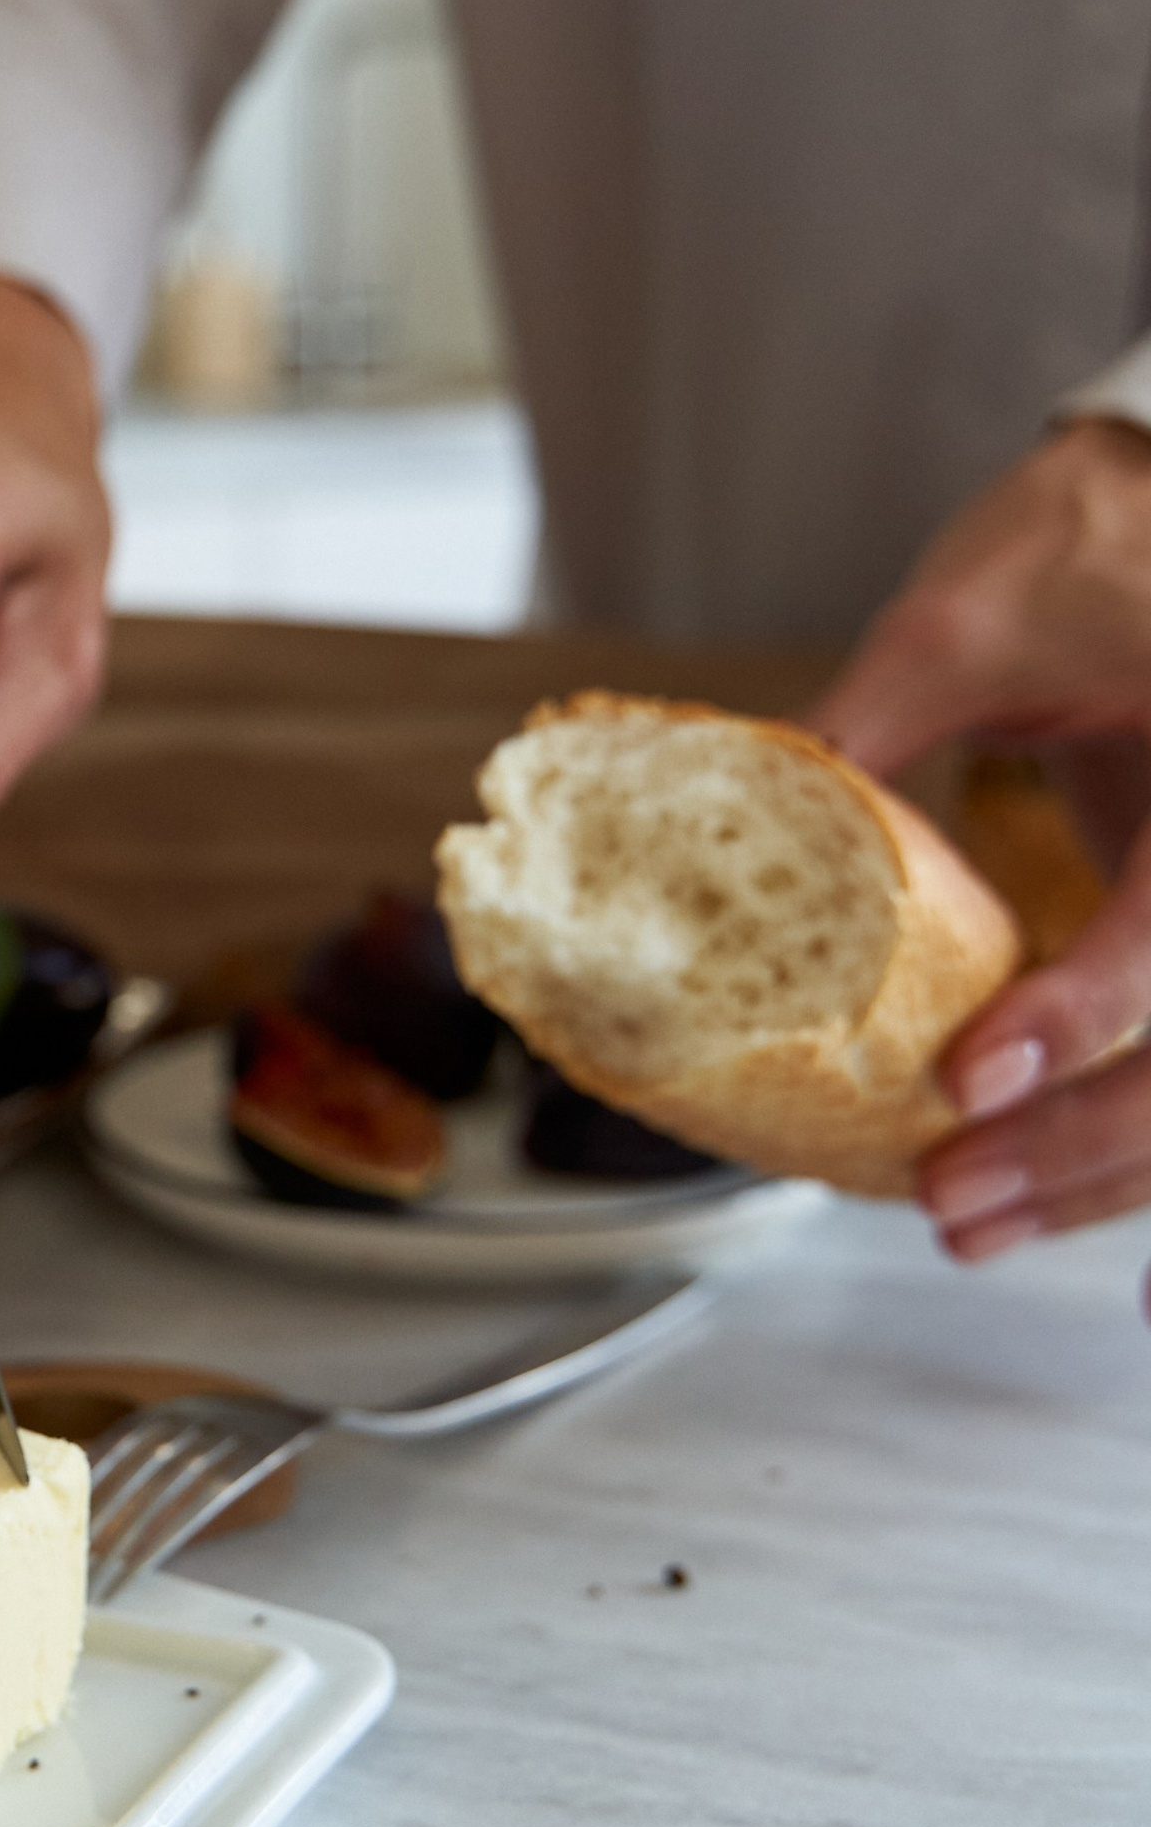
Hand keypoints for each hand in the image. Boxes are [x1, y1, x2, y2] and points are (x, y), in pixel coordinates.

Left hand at [812, 416, 1150, 1264]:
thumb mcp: (962, 622)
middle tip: (949, 1199)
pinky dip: (1146, 1166)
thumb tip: (717, 839)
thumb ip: (859, 733)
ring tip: (970, 1224)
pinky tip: (1131, 1289)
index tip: (969, 1079)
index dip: (1076, 1013)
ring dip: (1109, 1178)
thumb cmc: (1086, 537)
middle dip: (1084, 1145)